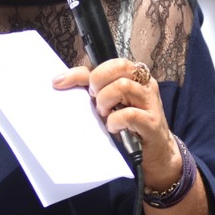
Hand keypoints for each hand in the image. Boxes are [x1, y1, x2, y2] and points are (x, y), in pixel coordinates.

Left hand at [53, 59, 181, 190]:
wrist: (154, 152)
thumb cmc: (129, 125)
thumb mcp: (110, 103)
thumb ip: (94, 90)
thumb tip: (61, 81)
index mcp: (133, 75)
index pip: (106, 63)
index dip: (80, 72)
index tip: (59, 82)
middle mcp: (144, 83)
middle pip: (118, 66)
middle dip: (98, 81)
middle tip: (93, 100)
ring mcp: (150, 100)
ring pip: (123, 86)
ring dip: (105, 101)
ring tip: (103, 114)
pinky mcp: (152, 121)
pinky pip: (128, 114)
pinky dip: (115, 121)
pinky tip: (113, 128)